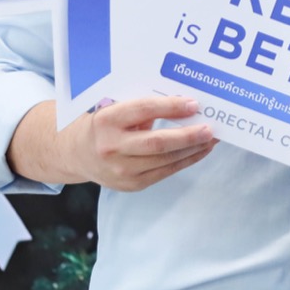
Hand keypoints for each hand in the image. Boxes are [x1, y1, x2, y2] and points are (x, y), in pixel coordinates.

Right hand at [60, 95, 216, 191]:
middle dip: (187, 136)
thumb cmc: (104, 126)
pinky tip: (199, 151)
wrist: (78, 154)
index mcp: (107, 120)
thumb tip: (184, 104)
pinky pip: (165, 172)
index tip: (193, 104)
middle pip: (157, 142)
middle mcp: (112, 146)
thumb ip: (144, 107)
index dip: (171, 107)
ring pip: (165, 160)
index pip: (143, 110)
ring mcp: (121, 169)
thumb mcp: (115, 109)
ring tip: (210, 139)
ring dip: (192, 149)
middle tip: (209, 128)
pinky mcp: (132, 184)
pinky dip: (185, 161)